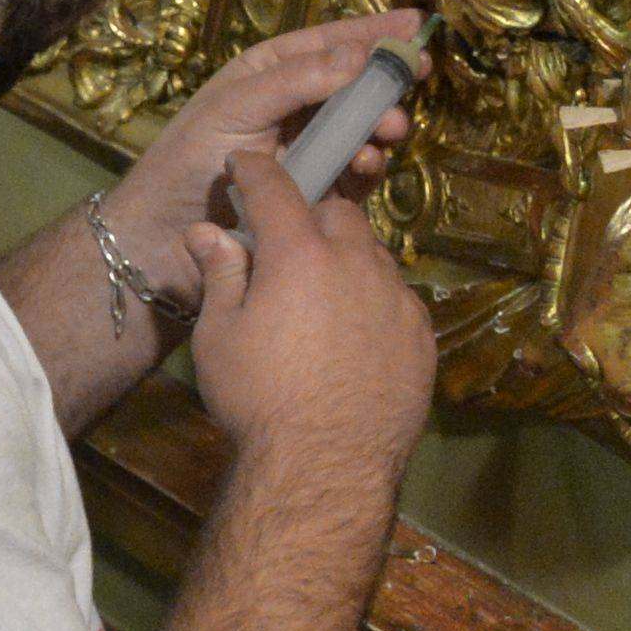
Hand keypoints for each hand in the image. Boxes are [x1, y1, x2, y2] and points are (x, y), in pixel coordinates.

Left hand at [104, 11, 422, 317]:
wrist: (165, 238)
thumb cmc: (188, 160)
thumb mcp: (236, 108)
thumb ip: (297, 80)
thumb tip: (359, 54)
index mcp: (271, 72)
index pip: (330, 43)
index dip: (374, 33)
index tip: (416, 25)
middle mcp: (296, 107)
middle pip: (356, 84)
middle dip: (386, 80)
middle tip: (415, 76)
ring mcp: (311, 150)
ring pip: (364, 127)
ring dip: (381, 125)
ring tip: (388, 130)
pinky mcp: (321, 191)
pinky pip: (358, 171)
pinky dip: (369, 165)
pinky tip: (365, 164)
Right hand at [179, 139, 435, 480]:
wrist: (324, 464)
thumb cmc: (257, 399)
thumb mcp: (218, 336)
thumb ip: (221, 274)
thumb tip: (207, 230)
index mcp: (300, 254)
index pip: (275, 190)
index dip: (257, 173)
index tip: (246, 166)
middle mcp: (357, 262)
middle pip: (336, 215)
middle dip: (310, 218)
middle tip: (287, 246)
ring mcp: (397, 297)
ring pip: (373, 255)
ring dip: (347, 259)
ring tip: (322, 294)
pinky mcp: (423, 333)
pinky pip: (396, 298)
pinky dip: (374, 300)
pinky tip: (355, 332)